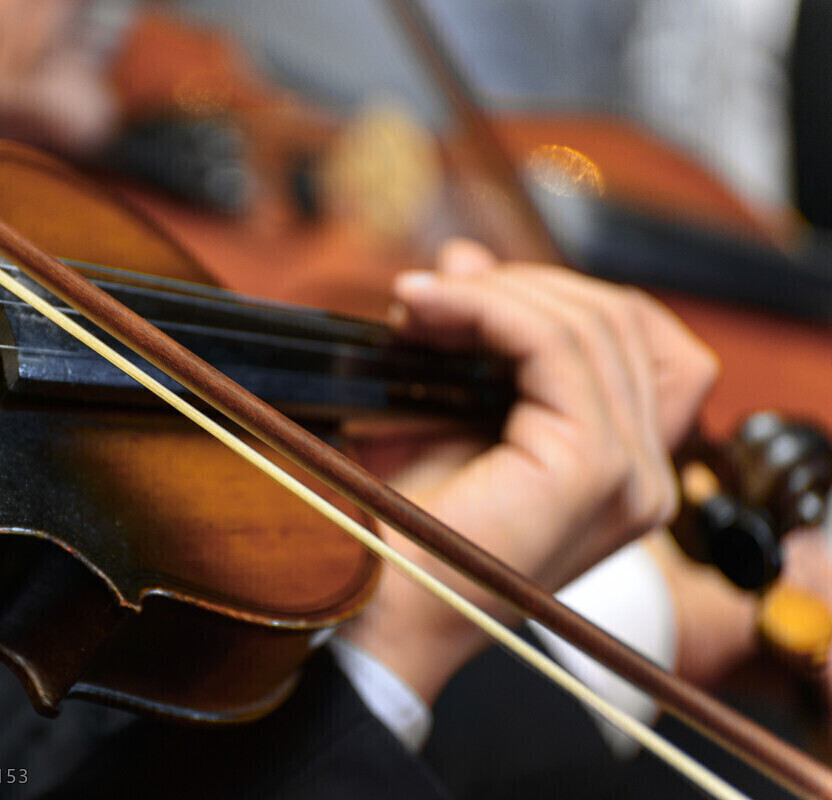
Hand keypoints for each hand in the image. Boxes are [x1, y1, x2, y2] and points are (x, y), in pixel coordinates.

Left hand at [341, 239, 717, 702]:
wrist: (372, 610)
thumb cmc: (402, 527)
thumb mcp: (447, 411)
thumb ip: (477, 337)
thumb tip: (471, 258)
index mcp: (621, 464)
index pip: (631, 338)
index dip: (552, 295)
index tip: (457, 292)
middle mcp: (644, 474)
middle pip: (619, 320)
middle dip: (520, 287)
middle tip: (427, 297)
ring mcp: (629, 475)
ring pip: (596, 323)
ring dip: (499, 294)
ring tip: (419, 304)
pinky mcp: (594, 469)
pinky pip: (559, 346)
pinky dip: (492, 309)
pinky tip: (430, 308)